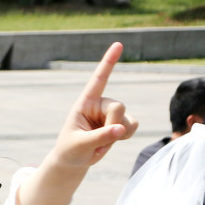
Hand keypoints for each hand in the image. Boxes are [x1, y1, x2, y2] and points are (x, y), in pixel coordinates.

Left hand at [46, 43, 136, 172]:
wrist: (74, 160)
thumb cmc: (70, 149)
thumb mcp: (79, 144)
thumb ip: (99, 137)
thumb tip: (121, 129)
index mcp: (85, 103)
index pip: (98, 80)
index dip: (108, 62)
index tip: (118, 44)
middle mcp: (100, 104)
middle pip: (118, 107)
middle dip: (111, 126)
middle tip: (97, 141)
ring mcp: (112, 113)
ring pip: (127, 118)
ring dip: (117, 135)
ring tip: (100, 143)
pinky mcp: (122, 122)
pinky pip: (134, 125)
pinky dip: (126, 135)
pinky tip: (113, 141)